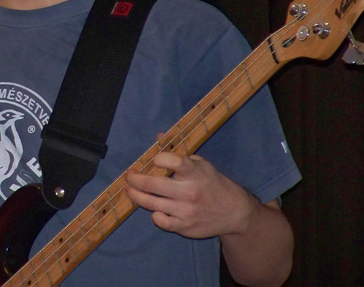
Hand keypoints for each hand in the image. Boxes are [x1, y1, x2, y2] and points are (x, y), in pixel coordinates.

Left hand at [124, 151, 256, 238]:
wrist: (234, 211)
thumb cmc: (213, 183)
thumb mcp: (201, 164)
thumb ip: (178, 153)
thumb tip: (158, 137)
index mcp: (195, 172)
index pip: (173, 161)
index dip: (159, 159)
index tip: (153, 160)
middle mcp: (190, 191)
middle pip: (153, 185)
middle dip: (135, 179)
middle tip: (129, 176)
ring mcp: (186, 210)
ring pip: (152, 203)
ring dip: (136, 195)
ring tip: (129, 190)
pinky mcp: (185, 227)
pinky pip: (162, 221)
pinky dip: (154, 215)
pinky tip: (153, 209)